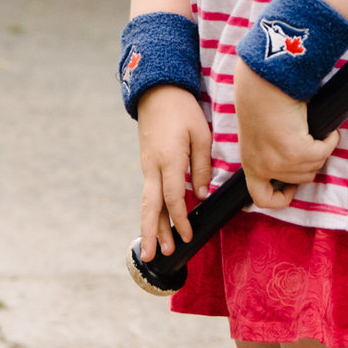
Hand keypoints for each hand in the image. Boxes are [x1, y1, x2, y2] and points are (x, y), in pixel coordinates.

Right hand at [136, 84, 213, 257]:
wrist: (156, 91)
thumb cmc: (182, 110)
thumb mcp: (200, 134)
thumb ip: (201, 165)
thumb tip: (201, 194)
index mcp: (168, 159)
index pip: (172, 198)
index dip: (180, 220)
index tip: (188, 237)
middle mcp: (153, 167)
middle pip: (150, 207)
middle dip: (152, 233)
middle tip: (154, 256)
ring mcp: (147, 166)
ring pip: (146, 202)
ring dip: (150, 227)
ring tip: (153, 250)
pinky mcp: (148, 164)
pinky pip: (148, 193)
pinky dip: (152, 212)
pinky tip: (157, 224)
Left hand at [234, 60, 338, 209]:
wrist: (262, 80)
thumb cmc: (262, 101)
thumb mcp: (260, 136)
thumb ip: (271, 153)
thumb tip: (298, 166)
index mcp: (250, 162)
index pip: (261, 198)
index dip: (279, 199)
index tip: (291, 188)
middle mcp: (263, 166)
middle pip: (301, 179)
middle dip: (310, 162)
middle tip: (308, 141)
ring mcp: (279, 161)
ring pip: (315, 166)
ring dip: (320, 149)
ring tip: (312, 131)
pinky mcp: (295, 150)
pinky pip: (324, 151)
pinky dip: (330, 139)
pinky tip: (325, 129)